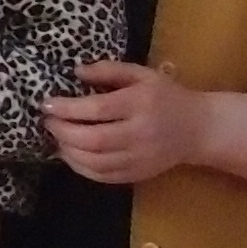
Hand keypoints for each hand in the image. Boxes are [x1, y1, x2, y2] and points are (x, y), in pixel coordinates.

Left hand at [42, 60, 212, 183]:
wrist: (199, 128)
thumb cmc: (166, 96)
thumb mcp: (142, 75)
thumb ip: (109, 70)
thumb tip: (76, 71)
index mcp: (141, 104)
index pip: (97, 109)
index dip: (67, 108)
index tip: (47, 104)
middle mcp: (141, 133)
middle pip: (93, 139)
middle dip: (63, 132)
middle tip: (48, 122)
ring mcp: (140, 158)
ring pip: (95, 162)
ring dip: (68, 152)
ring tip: (57, 138)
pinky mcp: (139, 174)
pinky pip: (103, 176)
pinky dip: (81, 168)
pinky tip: (71, 155)